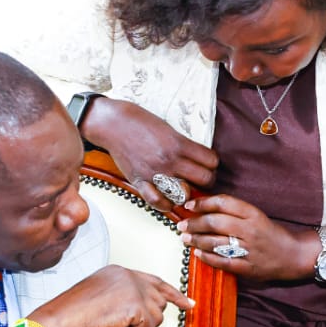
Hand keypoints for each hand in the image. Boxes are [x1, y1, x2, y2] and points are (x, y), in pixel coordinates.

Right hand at [28, 265, 192, 326]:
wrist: (62, 319)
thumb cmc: (72, 315)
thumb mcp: (100, 301)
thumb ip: (121, 303)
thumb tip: (139, 318)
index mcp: (118, 273)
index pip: (153, 281)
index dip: (171, 293)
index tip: (187, 302)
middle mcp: (128, 276)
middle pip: (159, 299)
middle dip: (154, 319)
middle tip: (169, 317)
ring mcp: (134, 288)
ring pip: (155, 316)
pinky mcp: (136, 304)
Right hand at [82, 97, 218, 211]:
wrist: (113, 124)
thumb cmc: (140, 122)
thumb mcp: (168, 128)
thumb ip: (183, 144)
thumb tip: (199, 157)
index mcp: (179, 144)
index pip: (211, 160)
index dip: (213, 163)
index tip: (208, 163)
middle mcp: (170, 160)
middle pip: (205, 178)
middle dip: (207, 179)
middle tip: (202, 178)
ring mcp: (155, 173)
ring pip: (186, 193)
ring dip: (189, 192)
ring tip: (187, 188)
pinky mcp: (140, 181)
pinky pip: (158, 202)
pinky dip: (166, 204)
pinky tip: (169, 200)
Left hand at [177, 194, 320, 281]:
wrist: (295, 255)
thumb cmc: (273, 234)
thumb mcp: (257, 216)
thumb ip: (235, 212)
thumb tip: (206, 208)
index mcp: (253, 214)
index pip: (223, 203)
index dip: (203, 203)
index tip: (190, 205)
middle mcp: (250, 230)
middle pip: (215, 222)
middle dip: (194, 223)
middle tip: (182, 225)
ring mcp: (249, 249)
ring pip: (216, 242)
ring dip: (197, 240)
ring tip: (185, 238)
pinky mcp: (248, 267)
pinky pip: (223, 262)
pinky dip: (208, 257)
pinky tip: (198, 253)